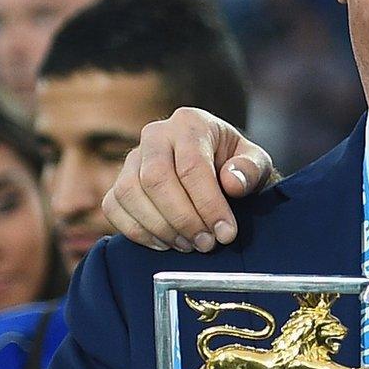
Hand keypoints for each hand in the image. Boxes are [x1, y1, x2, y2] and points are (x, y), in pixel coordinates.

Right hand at [103, 108, 273, 252]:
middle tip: (206, 244)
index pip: (192, 166)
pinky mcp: (117, 183)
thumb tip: (232, 183)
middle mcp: (155, 135)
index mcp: (190, 123)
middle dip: (183, 218)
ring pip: (130, 193)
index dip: (208, 204)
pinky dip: (136, 231)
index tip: (225, 233)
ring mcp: (131, 159)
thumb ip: (250, 169)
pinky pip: (113, 207)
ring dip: (160, 227)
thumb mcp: (255, 162)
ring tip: (190, 245)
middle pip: (156, 179)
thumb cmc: (236, 165)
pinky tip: (165, 243)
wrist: (216, 168)